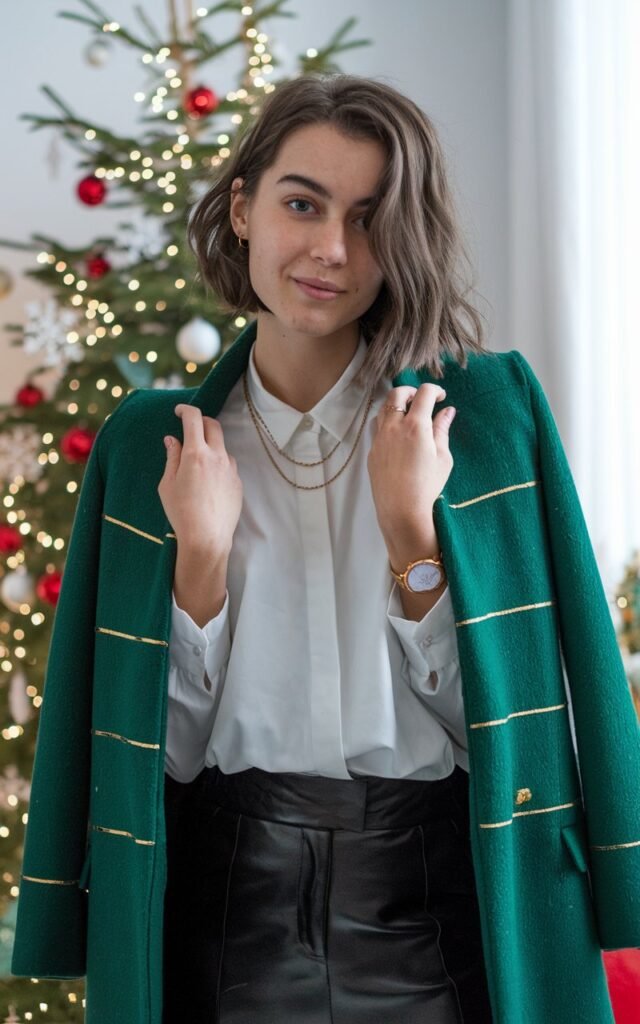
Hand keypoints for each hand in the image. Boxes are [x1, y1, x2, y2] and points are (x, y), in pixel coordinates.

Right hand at [158, 404, 242, 554]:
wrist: (207, 538)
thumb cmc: (181, 512)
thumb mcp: (168, 484)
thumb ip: (172, 457)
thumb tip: (173, 439)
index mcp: (196, 453)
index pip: (194, 418)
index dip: (186, 410)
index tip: (179, 411)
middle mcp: (217, 456)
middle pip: (213, 425)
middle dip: (201, 421)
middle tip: (190, 428)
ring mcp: (231, 469)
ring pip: (222, 447)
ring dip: (211, 446)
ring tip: (198, 462)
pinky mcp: (238, 482)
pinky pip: (229, 466)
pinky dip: (219, 464)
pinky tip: (209, 481)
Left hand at [367, 383, 455, 540]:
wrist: (401, 510)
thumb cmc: (427, 486)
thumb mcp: (443, 457)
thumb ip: (442, 430)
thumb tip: (447, 411)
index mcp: (416, 426)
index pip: (424, 393)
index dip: (435, 390)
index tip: (441, 397)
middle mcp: (394, 427)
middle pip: (397, 393)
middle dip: (411, 391)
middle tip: (422, 400)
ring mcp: (379, 438)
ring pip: (383, 409)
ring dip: (396, 405)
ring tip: (409, 416)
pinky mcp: (372, 451)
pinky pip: (377, 428)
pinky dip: (388, 423)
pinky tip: (398, 436)